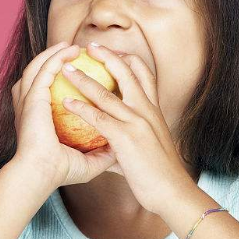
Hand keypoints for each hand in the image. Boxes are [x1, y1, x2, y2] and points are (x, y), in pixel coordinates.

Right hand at [11, 42, 117, 188]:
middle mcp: (33, 106)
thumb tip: (122, 149)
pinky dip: (56, 56)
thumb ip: (103, 154)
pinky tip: (70, 50)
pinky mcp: (32, 97)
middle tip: (77, 51)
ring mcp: (30, 100)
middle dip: (56, 58)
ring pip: (40, 65)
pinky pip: (44, 69)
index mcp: (42, 118)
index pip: (48, 93)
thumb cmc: (61, 171)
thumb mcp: (88, 162)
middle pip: (40, 73)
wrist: (42, 174)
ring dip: (56, 52)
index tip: (80, 73)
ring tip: (73, 46)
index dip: (61, 80)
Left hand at [58, 42, 192, 213]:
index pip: (144, 74)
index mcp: (153, 111)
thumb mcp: (145, 150)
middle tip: (89, 46)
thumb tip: (108, 150)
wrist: (172, 191)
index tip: (111, 53)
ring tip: (66, 69)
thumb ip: (125, 144)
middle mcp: (147, 111)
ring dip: (84, 78)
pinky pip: (99, 118)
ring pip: (107, 93)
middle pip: (128, 72)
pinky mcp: (126, 137)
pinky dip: (81, 107)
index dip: (128, 59)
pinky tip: (66, 102)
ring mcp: (137, 122)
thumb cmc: (159, 175)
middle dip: (107, 56)